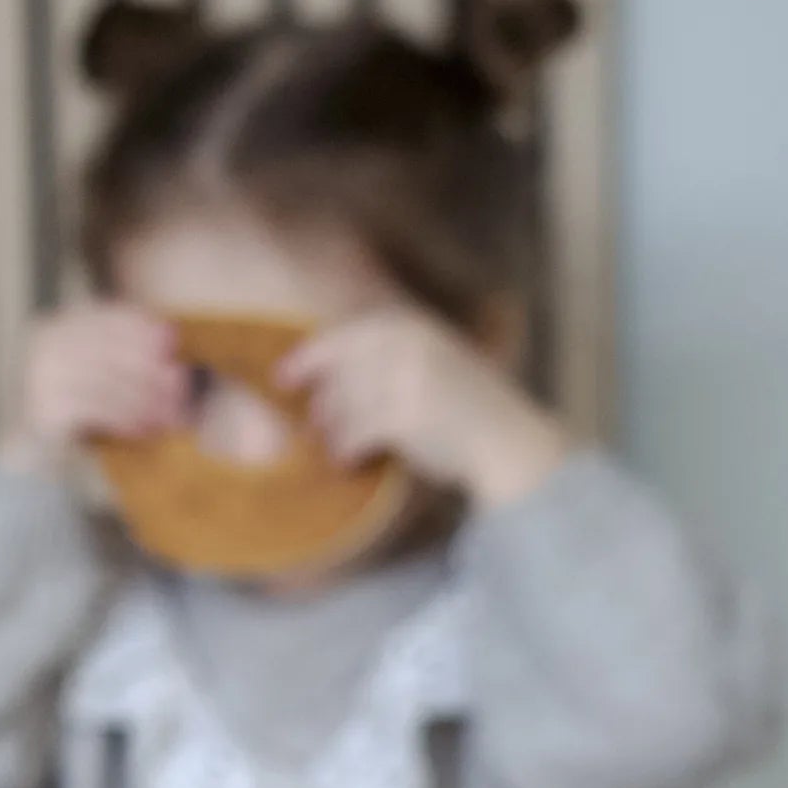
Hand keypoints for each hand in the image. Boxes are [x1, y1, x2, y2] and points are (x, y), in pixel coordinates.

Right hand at [0, 303, 186, 471]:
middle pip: (109, 349)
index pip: (104, 316)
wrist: (13, 454)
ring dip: (144, 398)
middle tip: (182, 385)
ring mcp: (38, 375)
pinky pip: (95, 408)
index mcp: (52, 327)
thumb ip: (111, 357)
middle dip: (149, 367)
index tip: (173, 341)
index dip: (141, 327)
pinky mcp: (41, 408)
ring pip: (106, 380)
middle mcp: (42, 344)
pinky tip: (144, 428)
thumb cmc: (57, 413)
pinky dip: (124, 418)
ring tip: (171, 415)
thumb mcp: (81, 374)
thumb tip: (168, 345)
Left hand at [277, 309, 571, 510]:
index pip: (344, 335)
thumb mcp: (429, 361)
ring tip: (332, 446)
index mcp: (412, 325)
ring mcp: (408, 377)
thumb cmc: (463, 407)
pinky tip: (347, 461)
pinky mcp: (406, 415)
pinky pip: (354, 432)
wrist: (506, 439)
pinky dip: (344, 450)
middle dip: (322, 401)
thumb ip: (385, 358)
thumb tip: (324, 377)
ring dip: (331, 430)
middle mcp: (409, 344)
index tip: (281, 378)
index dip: (308, 356)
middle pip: (338, 373)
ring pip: (342, 405)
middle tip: (313, 425)